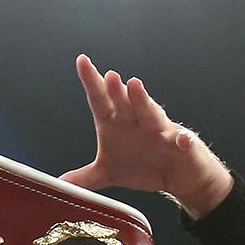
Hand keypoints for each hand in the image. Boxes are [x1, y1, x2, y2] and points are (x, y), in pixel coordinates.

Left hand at [59, 55, 233, 218]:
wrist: (178, 175)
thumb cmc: (144, 164)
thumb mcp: (109, 173)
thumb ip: (86, 176)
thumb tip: (61, 183)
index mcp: (117, 123)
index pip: (101, 100)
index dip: (92, 82)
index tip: (82, 61)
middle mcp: (138, 121)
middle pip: (125, 103)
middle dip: (118, 91)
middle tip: (109, 76)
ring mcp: (161, 131)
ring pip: (151, 114)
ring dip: (143, 101)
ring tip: (135, 86)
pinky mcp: (182, 146)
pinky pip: (183, 142)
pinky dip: (183, 140)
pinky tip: (181, 139)